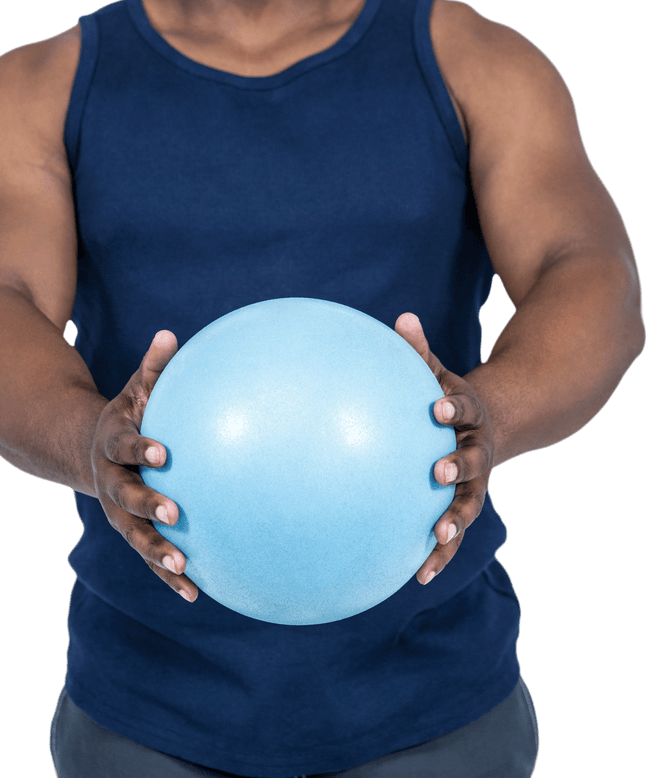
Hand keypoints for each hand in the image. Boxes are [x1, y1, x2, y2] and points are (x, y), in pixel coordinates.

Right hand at [90, 330, 198, 601]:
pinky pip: (149, 556)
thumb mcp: (135, 390)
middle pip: (125, 497)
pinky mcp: (132, 531)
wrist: (88, 451)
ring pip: (135, 536)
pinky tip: (195, 593)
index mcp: (113, 444)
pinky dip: (167, 575)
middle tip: (173, 513)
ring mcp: (118, 511)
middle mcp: (111, 482)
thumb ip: (153, 367)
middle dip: (147, 505)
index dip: (142, 449)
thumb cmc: (127, 416)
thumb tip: (169, 334)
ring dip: (157, 552)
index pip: (126, 446)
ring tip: (183, 567)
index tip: (163, 453)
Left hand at [395, 312, 493, 584]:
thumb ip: (419, 350)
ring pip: (469, 505)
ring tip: (437, 540)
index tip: (438, 407)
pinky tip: (416, 576)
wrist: (490, 425)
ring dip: (455, 523)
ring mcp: (476, 482)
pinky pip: (452, 532)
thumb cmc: (447, 396)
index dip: (454, 406)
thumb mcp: (437, 372)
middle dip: (458, 466)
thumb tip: (402, 318)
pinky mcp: (463, 506)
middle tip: (439, 472)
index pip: (463, 406)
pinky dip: (438, 554)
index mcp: (470, 414)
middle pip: (473, 460)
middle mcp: (479, 451)